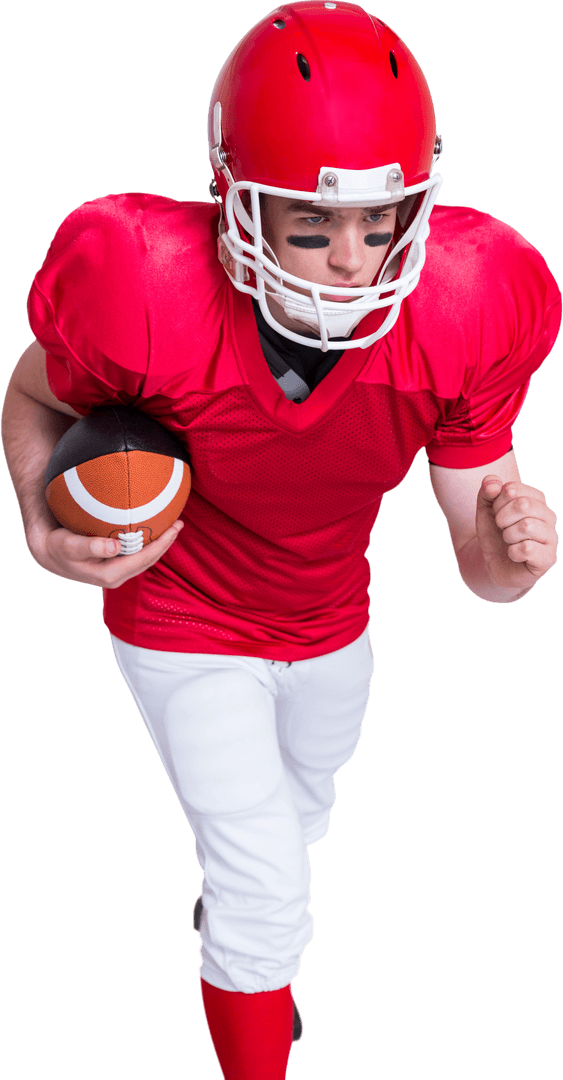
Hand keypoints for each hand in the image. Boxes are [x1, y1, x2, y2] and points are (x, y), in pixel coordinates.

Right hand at [28, 520, 183, 587]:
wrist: (49, 554)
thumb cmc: (59, 547)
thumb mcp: (70, 546)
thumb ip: (91, 546)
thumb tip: (115, 547)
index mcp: (110, 575)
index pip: (144, 559)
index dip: (161, 544)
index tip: (173, 528)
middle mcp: (117, 577)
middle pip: (149, 560)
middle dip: (165, 542)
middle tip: (178, 522)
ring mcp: (117, 573)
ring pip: (145, 559)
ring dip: (159, 543)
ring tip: (171, 525)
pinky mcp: (115, 566)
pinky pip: (137, 555)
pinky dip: (148, 543)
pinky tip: (153, 530)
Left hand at [476, 476, 557, 588]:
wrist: (494, 564)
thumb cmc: (494, 534)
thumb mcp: (485, 510)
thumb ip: (487, 491)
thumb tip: (493, 484)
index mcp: (536, 500)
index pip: (513, 489)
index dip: (497, 502)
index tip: (496, 513)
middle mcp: (548, 516)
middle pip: (523, 505)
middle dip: (502, 518)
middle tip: (502, 528)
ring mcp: (551, 537)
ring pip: (526, 526)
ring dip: (508, 536)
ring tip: (509, 541)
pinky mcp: (549, 558)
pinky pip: (528, 549)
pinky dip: (513, 552)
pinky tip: (514, 554)